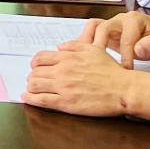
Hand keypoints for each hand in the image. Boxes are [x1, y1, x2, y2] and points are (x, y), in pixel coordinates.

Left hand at [23, 42, 137, 116]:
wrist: (122, 89)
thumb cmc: (111, 71)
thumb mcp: (93, 49)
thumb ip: (74, 45)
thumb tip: (59, 47)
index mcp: (67, 57)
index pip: (40, 58)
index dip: (35, 64)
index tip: (36, 68)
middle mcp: (62, 71)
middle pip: (35, 72)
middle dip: (32, 76)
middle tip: (34, 80)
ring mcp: (63, 87)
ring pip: (34, 85)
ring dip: (30, 87)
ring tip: (31, 89)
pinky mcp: (66, 103)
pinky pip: (41, 100)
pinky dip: (30, 99)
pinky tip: (27, 98)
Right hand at [85, 9, 149, 65]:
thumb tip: (138, 50)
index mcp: (134, 19)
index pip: (125, 39)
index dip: (125, 56)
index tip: (126, 70)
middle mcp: (120, 20)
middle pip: (102, 28)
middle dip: (100, 47)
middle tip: (99, 64)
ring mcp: (112, 26)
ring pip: (93, 28)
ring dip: (87, 41)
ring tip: (83, 57)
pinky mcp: (108, 34)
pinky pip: (93, 35)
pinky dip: (87, 44)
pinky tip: (85, 56)